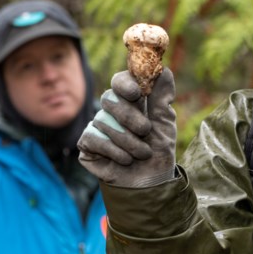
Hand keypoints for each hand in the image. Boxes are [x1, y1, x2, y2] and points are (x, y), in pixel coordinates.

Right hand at [77, 68, 176, 187]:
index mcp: (131, 100)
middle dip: (130, 117)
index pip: (121, 81)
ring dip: (128, 141)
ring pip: (104, 121)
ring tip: (142, 153)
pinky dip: (114, 150)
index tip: (136, 93)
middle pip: (110, 98)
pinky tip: (125, 160)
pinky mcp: (87, 143)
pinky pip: (93, 138)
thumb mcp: (165, 124)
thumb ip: (162, 98)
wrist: (150, 182)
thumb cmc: (158, 151)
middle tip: (146, 131)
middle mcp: (111, 109)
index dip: (126, 84)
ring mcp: (97, 125)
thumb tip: (165, 71)